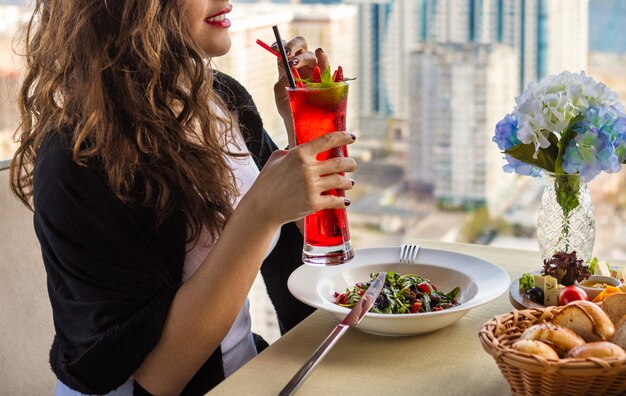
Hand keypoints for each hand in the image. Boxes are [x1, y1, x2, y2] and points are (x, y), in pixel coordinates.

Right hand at [241, 132, 355, 226]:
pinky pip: (335, 201)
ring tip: (350, 183)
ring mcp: (312, 187)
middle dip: (350, 163)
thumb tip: (304, 150)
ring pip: (341, 181)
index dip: (343, 137)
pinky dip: (342, 202)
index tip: (352, 137)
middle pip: (340, 162)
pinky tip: (345, 202)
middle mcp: (308, 169)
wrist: (261, 208)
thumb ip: (291, 151)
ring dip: (348, 182)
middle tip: (353, 165)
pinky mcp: (313, 203)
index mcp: (299, 154)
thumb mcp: (275, 159)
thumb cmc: (266, 182)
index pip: (328, 140)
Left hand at [272, 36, 328, 147]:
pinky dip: (325, 61)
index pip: (287, 50)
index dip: (281, 45)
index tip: (275, 47)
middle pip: (302, 46)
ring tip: (295, 63)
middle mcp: (304, 67)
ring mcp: (317, 72)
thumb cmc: (290, 111)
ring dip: (305, 57)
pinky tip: (321, 55)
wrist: (302, 128)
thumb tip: (285, 68)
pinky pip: (328, 69)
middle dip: (294, 46)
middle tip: (287, 53)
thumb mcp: (281, 97)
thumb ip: (281, 82)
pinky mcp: (328, 81)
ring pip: (314, 56)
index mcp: (290, 68)